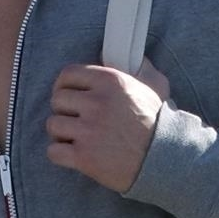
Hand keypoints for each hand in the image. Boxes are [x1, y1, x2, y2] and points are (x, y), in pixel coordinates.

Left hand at [46, 61, 169, 191]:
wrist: (165, 160)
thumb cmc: (159, 124)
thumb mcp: (156, 88)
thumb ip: (143, 69)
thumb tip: (137, 57)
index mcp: (110, 81)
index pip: (68, 75)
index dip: (63, 86)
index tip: (67, 95)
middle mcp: (97, 103)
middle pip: (57, 100)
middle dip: (63, 111)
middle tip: (75, 120)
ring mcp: (88, 131)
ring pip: (53, 125)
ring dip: (60, 133)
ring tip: (75, 138)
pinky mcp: (83, 157)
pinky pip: (53, 151)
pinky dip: (60, 154)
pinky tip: (73, 154)